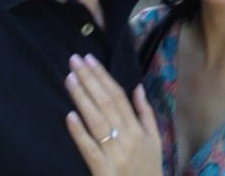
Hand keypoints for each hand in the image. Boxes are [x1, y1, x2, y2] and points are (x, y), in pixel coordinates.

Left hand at [65, 54, 161, 174]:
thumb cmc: (149, 168)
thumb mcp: (155, 139)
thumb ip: (146, 113)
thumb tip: (138, 88)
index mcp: (138, 128)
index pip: (118, 96)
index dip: (103, 76)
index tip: (90, 59)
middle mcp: (126, 137)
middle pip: (105, 103)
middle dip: (89, 79)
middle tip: (74, 60)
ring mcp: (113, 153)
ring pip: (96, 120)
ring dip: (82, 98)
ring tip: (70, 78)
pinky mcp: (101, 170)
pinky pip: (89, 149)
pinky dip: (79, 132)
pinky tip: (69, 116)